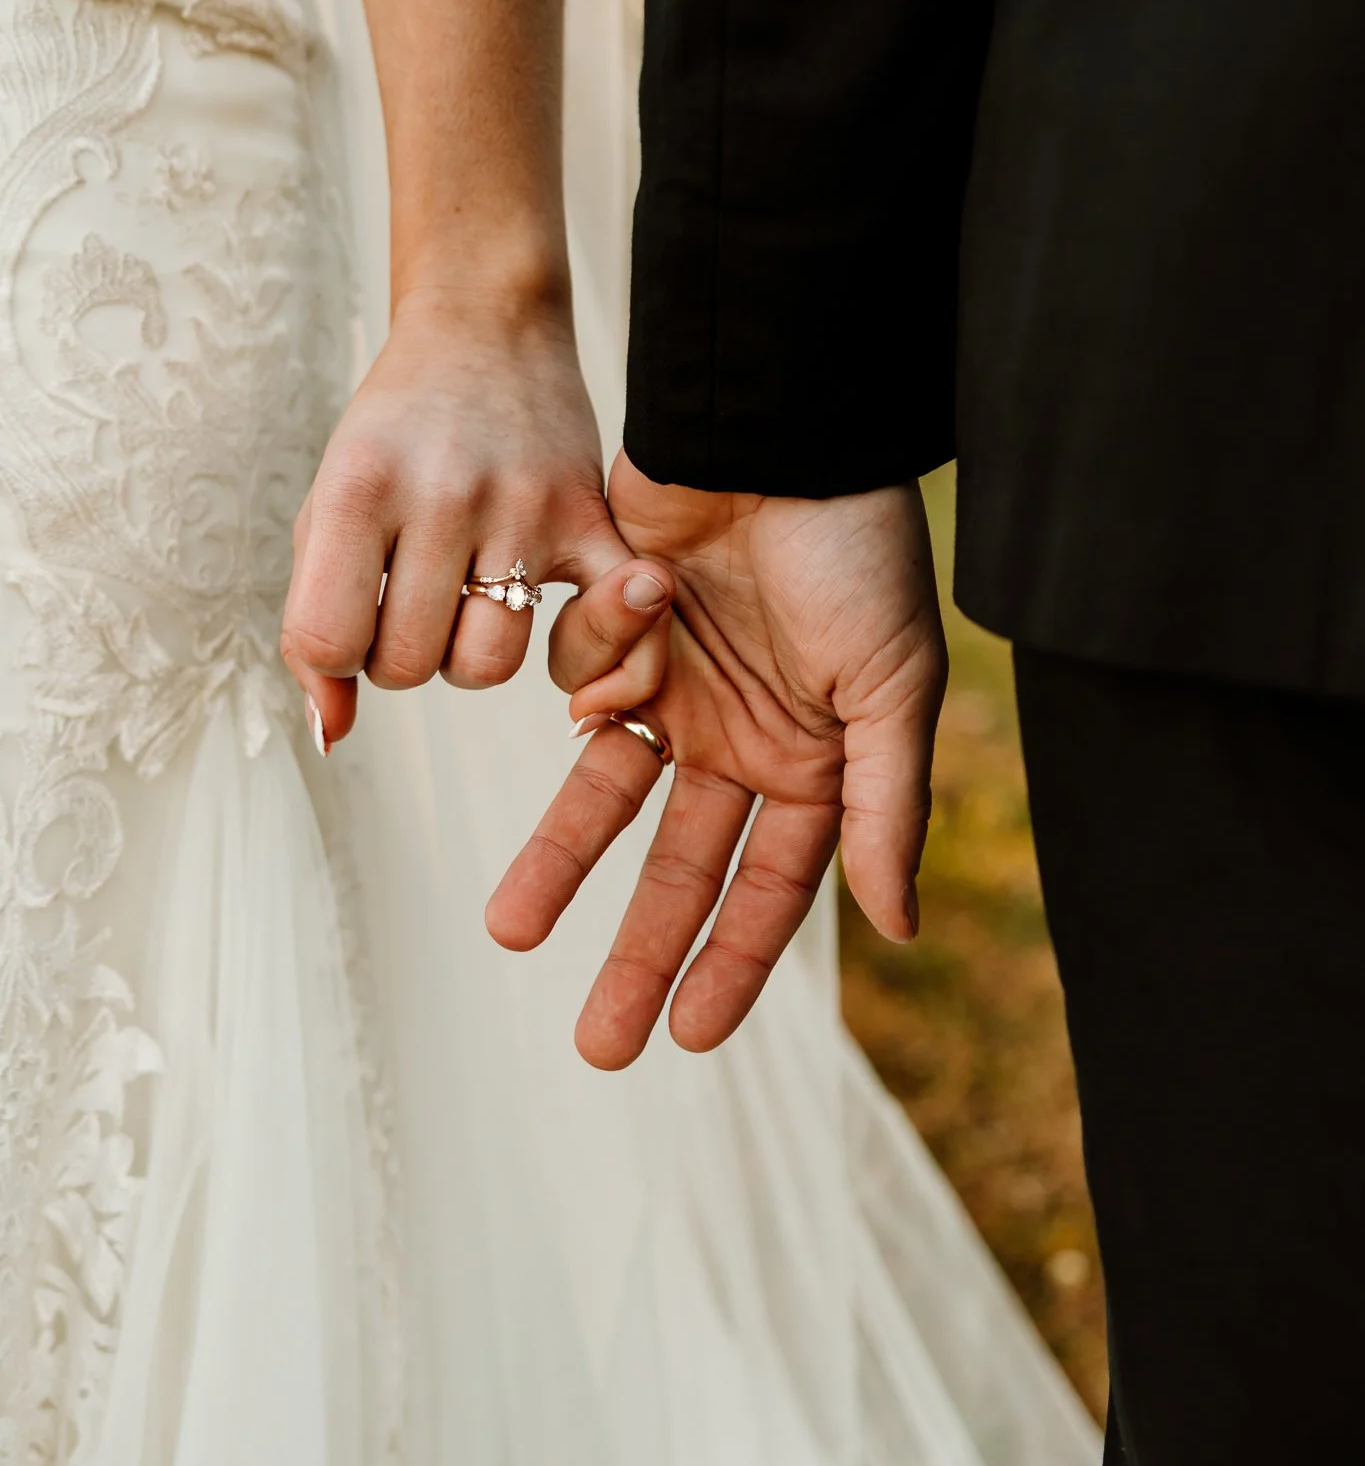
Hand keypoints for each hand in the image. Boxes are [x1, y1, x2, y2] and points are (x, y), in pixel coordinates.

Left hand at [279, 294, 669, 747]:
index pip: (329, 640)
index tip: (350, 616)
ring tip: (466, 597)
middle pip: (411, 664)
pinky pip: (608, 624)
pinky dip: (598, 659)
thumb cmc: (397, 431)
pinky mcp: (588, 515)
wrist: (487, 329)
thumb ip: (312, 623)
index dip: (334, 654)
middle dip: (400, 653)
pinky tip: (572, 653)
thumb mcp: (327, 508)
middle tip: (410, 596)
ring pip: (489, 664)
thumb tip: (328, 734)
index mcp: (361, 486)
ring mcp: (525, 504)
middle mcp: (444, 493)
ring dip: (468, 652)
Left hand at [486, 452, 946, 1067]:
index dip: (733, 959)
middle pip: (680, 863)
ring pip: (605, 791)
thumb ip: (886, 809)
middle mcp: (745, 732)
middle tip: (596, 1043)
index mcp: (819, 757)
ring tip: (508, 929)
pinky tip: (648, 588)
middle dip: (640, 947)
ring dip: (561, 856)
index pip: (769, 884)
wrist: (778, 423)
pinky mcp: (617, 626)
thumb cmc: (856, 549)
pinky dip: (603, 650)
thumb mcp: (892, 687)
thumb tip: (896, 927)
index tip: (688, 1037)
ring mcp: (678, 680)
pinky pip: (587, 671)